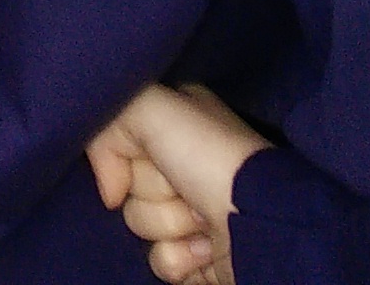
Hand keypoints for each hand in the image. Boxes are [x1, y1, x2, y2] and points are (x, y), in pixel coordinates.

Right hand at [88, 81, 267, 284]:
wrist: (261, 221)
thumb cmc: (210, 156)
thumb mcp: (152, 107)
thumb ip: (108, 126)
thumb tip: (109, 194)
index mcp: (177, 125)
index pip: (121, 139)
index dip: (124, 153)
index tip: (148, 156)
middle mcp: (184, 166)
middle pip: (130, 185)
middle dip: (153, 194)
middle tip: (184, 190)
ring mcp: (193, 213)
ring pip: (142, 225)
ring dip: (170, 228)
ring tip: (203, 223)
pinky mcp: (199, 255)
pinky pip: (162, 261)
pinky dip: (180, 260)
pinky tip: (206, 249)